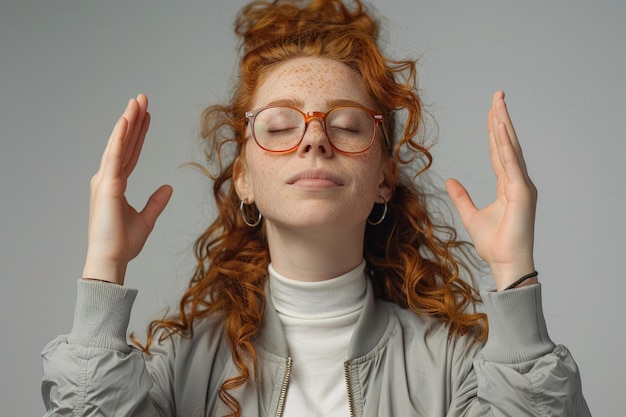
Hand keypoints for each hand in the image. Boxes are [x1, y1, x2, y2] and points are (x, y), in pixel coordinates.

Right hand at [82, 94, 172, 284]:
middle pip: (124, 143)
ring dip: (128, 121)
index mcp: (116, 184)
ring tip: (137, 101)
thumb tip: (168, 188)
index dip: (138, 134)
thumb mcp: (146, 219)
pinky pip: (115, 156)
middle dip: (134, 120)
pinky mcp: (108, 185)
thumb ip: (156, 202)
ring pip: (119, 144)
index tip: (146, 115)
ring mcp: (106, 180)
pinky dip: (119, 138)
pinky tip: (126, 121)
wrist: (111, 259)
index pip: (130, 152)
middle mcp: (108, 178)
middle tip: (142, 98)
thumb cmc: (123, 243)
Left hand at [446, 91, 536, 290]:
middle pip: (508, 144)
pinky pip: (512, 165)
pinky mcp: (523, 194)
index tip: (492, 110)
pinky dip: (507, 146)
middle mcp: (518, 181)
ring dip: (504, 125)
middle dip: (502, 118)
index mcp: (507, 185)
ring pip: (511, 149)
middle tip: (498, 95)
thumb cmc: (494, 244)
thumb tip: (449, 181)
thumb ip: (461, 197)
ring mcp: (522, 186)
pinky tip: (502, 129)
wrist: (505, 264)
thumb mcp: (470, 215)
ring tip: (498, 103)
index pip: (499, 151)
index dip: (495, 130)